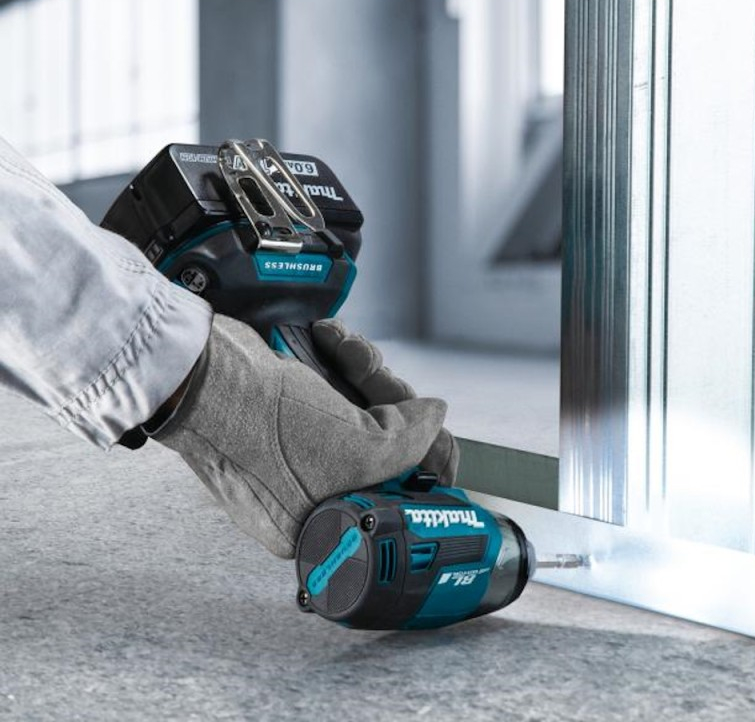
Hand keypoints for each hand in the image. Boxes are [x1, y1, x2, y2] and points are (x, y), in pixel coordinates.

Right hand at [155, 314, 446, 557]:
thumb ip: (412, 442)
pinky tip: (330, 340)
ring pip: (366, 408)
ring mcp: (301, 446)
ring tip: (346, 354)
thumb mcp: (358, 450)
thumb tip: (437, 419)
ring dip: (367, 372)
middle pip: (388, 447)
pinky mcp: (294, 407)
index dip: (427, 467)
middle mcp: (311, 489)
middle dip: (394, 407)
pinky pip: (340, 384)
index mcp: (322, 523)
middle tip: (382, 388)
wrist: (201, 374)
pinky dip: (344, 357)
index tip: (444, 445)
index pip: (397, 498)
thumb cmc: (262, 426)